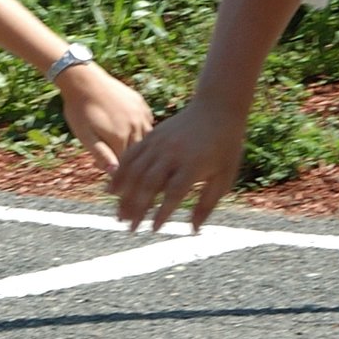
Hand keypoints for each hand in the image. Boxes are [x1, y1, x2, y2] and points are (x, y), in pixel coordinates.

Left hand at [56, 64, 154, 181]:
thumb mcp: (85, 135)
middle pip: (137, 153)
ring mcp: (140, 114)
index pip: (124, 165)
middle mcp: (135, 126)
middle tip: (107, 153)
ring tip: (117, 142)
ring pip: (145, 138)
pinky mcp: (141, 104)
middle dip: (123, 158)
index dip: (113, 169)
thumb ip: (101, 154)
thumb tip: (114, 172)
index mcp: (121, 137)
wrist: (84, 80)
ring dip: (134, 145)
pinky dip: (140, 130)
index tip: (98, 165)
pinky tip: (127, 129)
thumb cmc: (80, 110)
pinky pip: (147, 123)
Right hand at [110, 98, 249, 231]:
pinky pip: (131, 156)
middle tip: (129, 227)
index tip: (154, 229)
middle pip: (149, 183)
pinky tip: (113, 189)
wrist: (217, 108)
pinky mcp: (151, 136)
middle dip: (137, 207)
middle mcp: (173, 154)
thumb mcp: (224, 177)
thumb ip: (207, 204)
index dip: (163, 212)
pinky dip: (120, 173)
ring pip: (136, 171)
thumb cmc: (225, 147)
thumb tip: (193, 230)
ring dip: (125, 194)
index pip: (174, 193)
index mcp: (193, 164)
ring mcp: (159, 143)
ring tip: (119, 214)